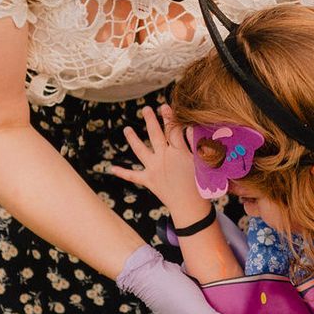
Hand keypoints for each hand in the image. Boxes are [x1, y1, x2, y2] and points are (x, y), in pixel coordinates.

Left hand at [106, 105, 208, 225]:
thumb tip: (189, 128)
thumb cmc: (201, 185)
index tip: (164, 106)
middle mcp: (163, 157)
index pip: (172, 129)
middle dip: (150, 120)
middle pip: (155, 134)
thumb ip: (194, 144)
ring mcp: (154, 169)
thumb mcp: (201, 162)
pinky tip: (112, 168)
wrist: (189, 207)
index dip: (169, 117)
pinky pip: (133, 176)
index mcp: (178, 151)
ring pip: (140, 150)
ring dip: (133, 139)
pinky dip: (123, 172)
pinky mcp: (148, 181)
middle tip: (145, 109)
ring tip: (126, 130)